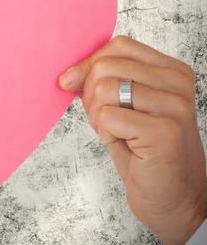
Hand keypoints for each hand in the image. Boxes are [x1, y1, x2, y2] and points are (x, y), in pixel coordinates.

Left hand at [59, 35, 206, 244]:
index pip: (118, 45)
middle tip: (103, 120)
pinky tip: (123, 144)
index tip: (70, 83)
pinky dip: (104, 133)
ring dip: (97, 117)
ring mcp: (174, 106)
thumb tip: (67, 74)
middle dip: (89, 95)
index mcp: (170, 71)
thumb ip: (103, 82)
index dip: (87, 63)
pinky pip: (108, 116)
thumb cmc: (144, 152)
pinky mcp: (165, 131)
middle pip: (106, 65)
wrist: (172, 198)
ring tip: (116, 133)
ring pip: (104, 89)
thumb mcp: (122, 107)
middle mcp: (177, 83)